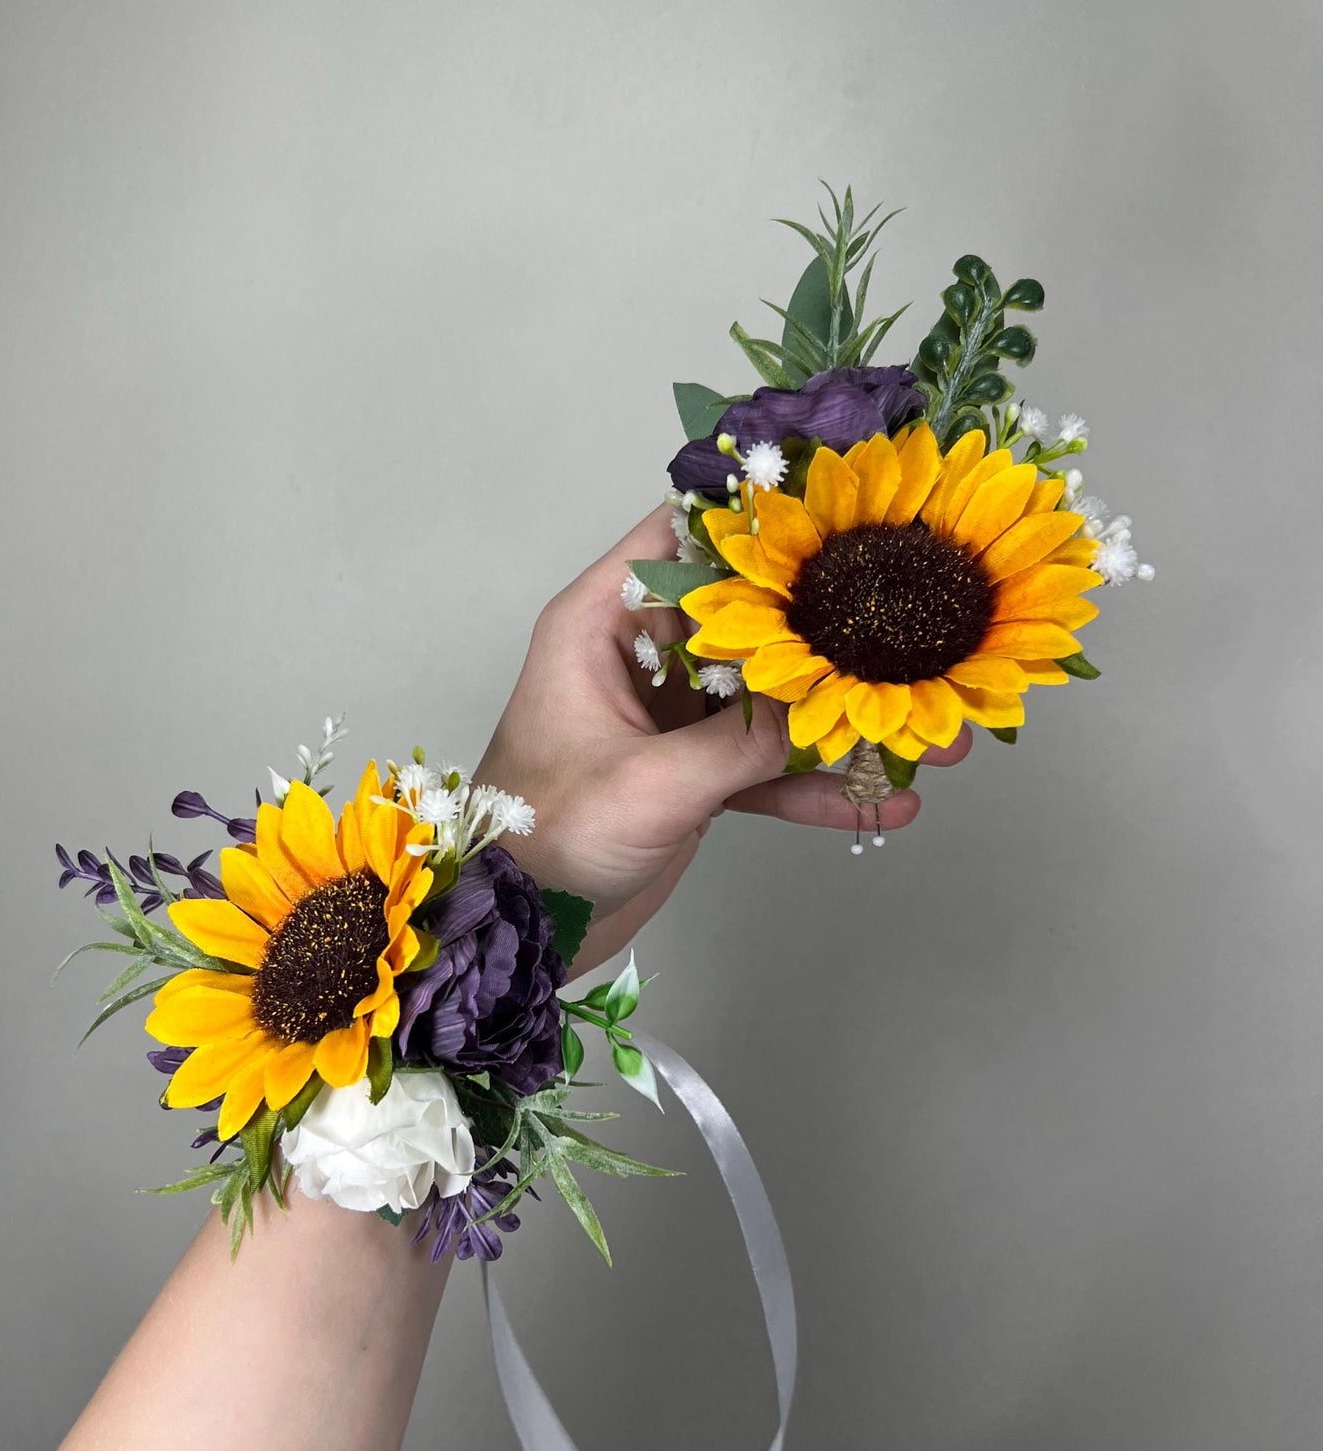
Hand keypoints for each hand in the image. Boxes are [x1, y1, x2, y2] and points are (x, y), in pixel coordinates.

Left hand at [476, 507, 970, 972]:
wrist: (516, 933)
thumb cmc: (545, 840)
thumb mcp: (652, 784)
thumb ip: (745, 743)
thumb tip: (833, 709)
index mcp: (605, 623)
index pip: (685, 536)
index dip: (760, 520)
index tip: (845, 517)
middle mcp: (640, 654)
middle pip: (749, 618)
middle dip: (833, 636)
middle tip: (918, 637)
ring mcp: (671, 716)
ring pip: (771, 698)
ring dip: (844, 721)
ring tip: (934, 738)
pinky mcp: (693, 775)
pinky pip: (767, 766)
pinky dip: (820, 786)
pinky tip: (889, 802)